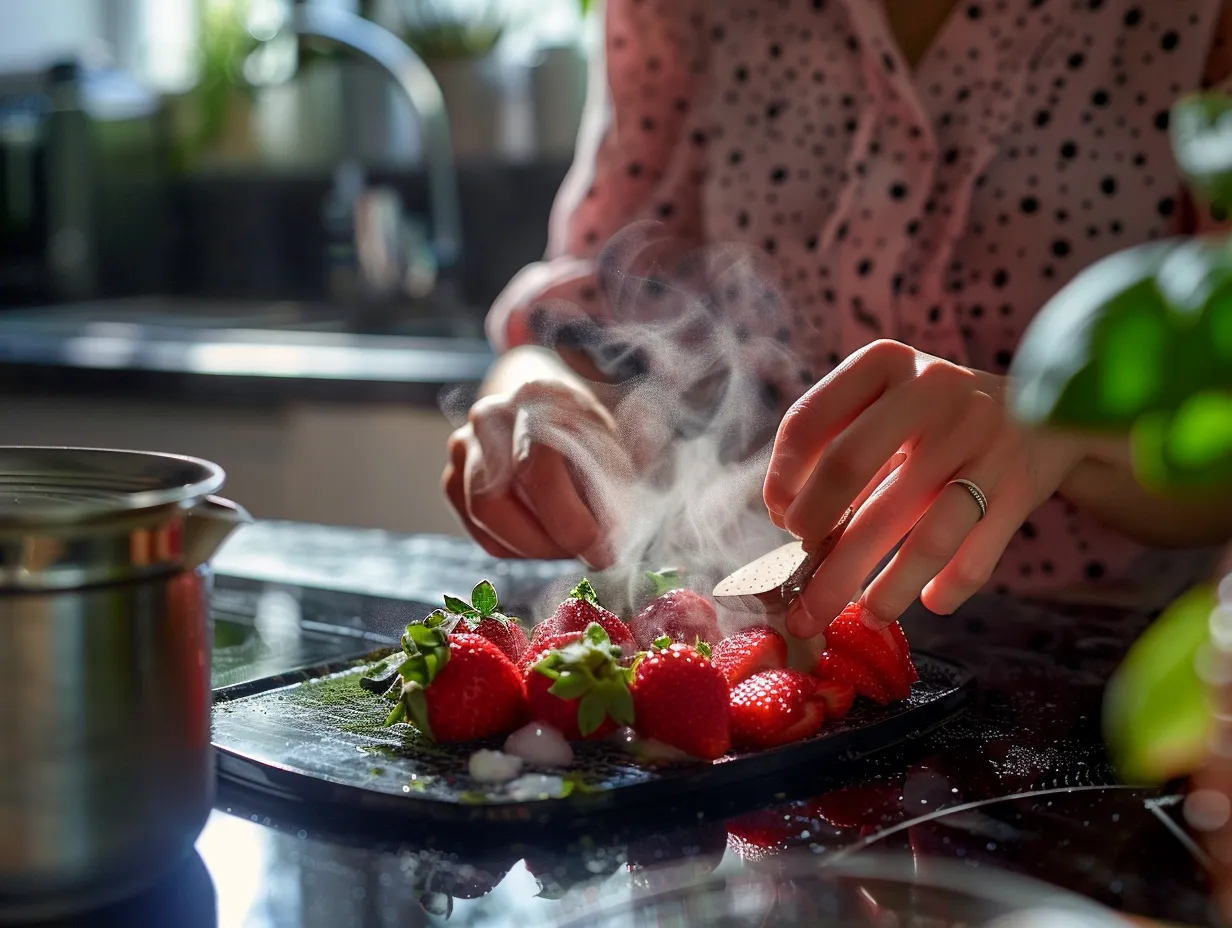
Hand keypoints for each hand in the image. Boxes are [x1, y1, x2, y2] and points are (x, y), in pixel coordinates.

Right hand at [443, 378, 638, 567]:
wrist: (544, 407)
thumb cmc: (587, 426)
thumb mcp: (621, 429)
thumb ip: (640, 451)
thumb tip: (653, 489)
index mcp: (536, 398)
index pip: (536, 471)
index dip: (569, 521)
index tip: (602, 549)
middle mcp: (489, 418)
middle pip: (495, 502)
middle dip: (546, 543)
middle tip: (586, 554)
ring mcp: (463, 448)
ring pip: (486, 521)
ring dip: (533, 547)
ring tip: (570, 544)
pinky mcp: (453, 479)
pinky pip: (480, 533)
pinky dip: (516, 547)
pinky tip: (547, 538)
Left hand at [763, 340, 1087, 636]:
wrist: (1048, 410)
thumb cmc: (937, 417)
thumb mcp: (887, 402)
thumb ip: (837, 445)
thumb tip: (788, 520)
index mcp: (884, 364)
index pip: (808, 421)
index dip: (781, 479)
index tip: (779, 519)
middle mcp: (933, 392)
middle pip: (850, 469)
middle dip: (818, 536)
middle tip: (804, 584)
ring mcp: (981, 440)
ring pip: (920, 531)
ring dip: (883, 587)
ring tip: (858, 617)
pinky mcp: (1020, 487)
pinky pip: (975, 555)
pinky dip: (949, 587)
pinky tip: (929, 603)